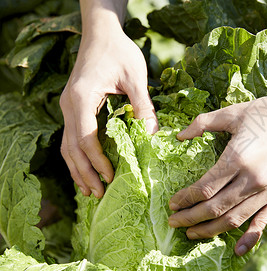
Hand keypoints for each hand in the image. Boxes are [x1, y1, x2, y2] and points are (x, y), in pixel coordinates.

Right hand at [60, 25, 157, 197]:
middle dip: (84, 173)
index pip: (86, 139)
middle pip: (72, 148)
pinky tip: (86, 169)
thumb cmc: (119, 51)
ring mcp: (68, 107)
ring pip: (68, 146)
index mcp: (81, 99)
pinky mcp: (74, 108)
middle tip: (98, 195)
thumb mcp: (136, 76)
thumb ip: (143, 106)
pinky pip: (72, 138)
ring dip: (78, 169)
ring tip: (90, 191)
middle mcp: (69, 106)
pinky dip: (78, 157)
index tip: (111, 178)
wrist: (101, 33)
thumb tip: (153, 136)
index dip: (97, 162)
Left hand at [168, 92, 266, 254]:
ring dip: (210, 230)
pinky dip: (250, 238)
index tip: (173, 203)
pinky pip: (264, 221)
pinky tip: (237, 250)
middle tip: (174, 222)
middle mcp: (252, 179)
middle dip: (190, 218)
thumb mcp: (235, 112)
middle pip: (214, 208)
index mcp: (237, 158)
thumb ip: (203, 123)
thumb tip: (179, 135)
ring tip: (192, 233)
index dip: (185, 198)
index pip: (204, 188)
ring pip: (234, 219)